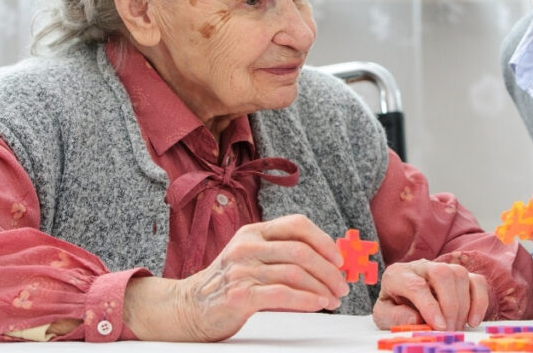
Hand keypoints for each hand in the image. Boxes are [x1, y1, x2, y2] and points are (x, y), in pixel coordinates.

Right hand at [124, 214, 349, 341]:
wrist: (189, 307)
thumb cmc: (229, 284)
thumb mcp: (253, 258)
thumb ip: (282, 254)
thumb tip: (329, 262)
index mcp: (254, 231)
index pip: (297, 225)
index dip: (324, 240)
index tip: (340, 259)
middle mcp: (248, 245)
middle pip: (302, 251)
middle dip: (329, 270)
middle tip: (342, 285)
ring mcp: (242, 269)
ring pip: (295, 273)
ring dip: (322, 288)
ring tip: (333, 299)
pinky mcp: (240, 294)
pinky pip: (282, 293)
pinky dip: (306, 299)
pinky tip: (318, 303)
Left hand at [373, 259, 488, 330]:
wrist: (402, 302)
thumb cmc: (394, 309)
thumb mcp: (384, 316)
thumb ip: (395, 317)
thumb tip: (418, 319)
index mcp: (398, 275)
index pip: (416, 285)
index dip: (429, 306)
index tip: (439, 327)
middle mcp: (421, 266)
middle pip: (442, 273)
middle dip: (449, 305)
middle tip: (448, 330)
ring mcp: (443, 268)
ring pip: (460, 275)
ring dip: (462, 306)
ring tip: (455, 328)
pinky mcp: (461, 276)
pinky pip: (477, 281)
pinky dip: (479, 301)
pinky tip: (472, 321)